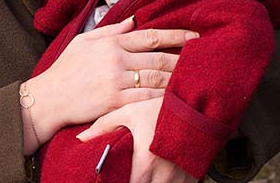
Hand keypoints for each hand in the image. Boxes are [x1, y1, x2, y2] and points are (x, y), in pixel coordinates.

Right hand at [26, 16, 196, 136]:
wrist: (49, 97)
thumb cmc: (64, 69)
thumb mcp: (82, 42)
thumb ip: (110, 31)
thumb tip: (134, 21)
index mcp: (110, 42)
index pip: (150, 36)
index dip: (176, 35)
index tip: (195, 34)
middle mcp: (116, 59)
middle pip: (159, 57)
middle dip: (185, 57)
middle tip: (206, 57)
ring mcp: (117, 81)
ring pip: (157, 77)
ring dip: (178, 77)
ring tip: (197, 77)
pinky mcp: (116, 101)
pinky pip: (147, 98)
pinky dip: (165, 97)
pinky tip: (178, 96)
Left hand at [77, 98, 196, 182]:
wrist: (198, 105)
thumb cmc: (161, 108)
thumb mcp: (129, 112)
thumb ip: (103, 126)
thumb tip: (82, 138)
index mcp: (146, 162)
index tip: (114, 178)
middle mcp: (164, 175)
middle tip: (125, 176)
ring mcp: (180, 177)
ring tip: (142, 174)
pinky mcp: (192, 175)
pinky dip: (166, 182)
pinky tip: (159, 175)